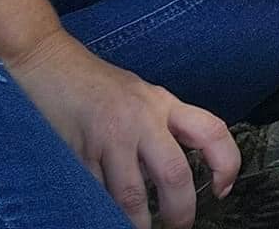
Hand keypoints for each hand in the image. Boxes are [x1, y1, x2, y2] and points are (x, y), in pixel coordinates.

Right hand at [10, 33, 237, 228]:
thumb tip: (174, 176)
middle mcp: (143, 120)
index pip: (212, 132)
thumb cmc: (99, 86)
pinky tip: (107, 218)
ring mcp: (110, 138)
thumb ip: (162, 129)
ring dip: (139, 223)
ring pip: (133, 194)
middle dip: (180, 211)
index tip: (222, 190)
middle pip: (175, 173)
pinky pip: (96, 193)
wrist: (52, 65)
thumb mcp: (143, 98)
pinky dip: (103, 211)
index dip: (226, 164)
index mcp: (164, 104)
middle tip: (179, 227)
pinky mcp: (79, 153)